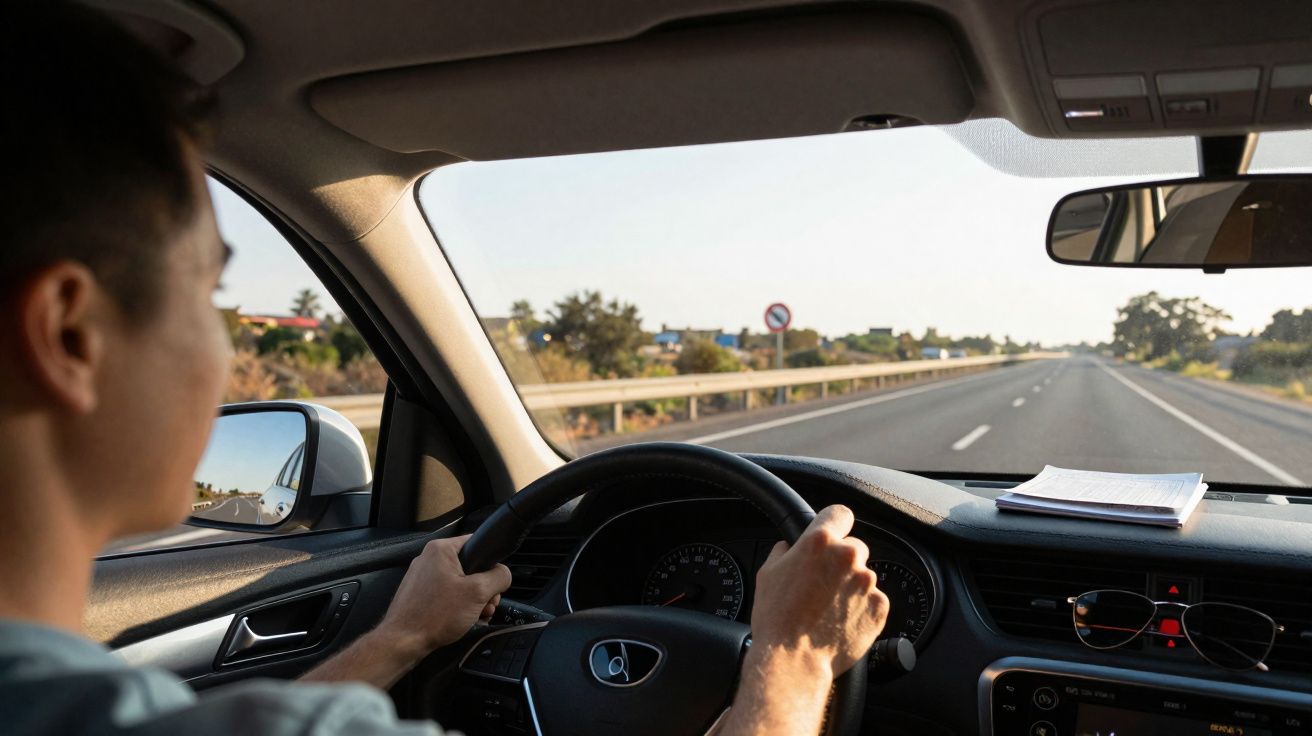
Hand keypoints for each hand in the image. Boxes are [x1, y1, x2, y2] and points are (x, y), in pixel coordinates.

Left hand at [376, 534, 511, 654]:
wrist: (403, 642)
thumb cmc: (435, 616)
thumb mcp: (478, 593)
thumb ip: (499, 577)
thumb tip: (504, 574)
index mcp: (441, 550)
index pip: (477, 543)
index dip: (491, 564)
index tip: (494, 583)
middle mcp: (429, 559)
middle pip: (470, 567)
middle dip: (484, 589)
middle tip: (486, 605)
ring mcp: (422, 577)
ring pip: (460, 584)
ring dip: (474, 601)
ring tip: (475, 616)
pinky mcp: (419, 595)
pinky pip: (447, 595)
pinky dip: (459, 607)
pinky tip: (464, 621)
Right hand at [749, 505, 888, 676]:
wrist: (794, 659)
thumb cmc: (777, 618)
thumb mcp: (768, 573)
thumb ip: (785, 551)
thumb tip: (790, 548)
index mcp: (820, 541)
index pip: (839, 513)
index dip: (834, 523)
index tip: (833, 532)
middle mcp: (848, 557)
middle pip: (854, 547)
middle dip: (841, 562)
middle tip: (822, 583)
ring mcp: (867, 583)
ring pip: (862, 576)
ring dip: (850, 587)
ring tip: (828, 609)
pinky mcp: (879, 607)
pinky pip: (873, 600)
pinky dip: (860, 608)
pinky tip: (839, 621)